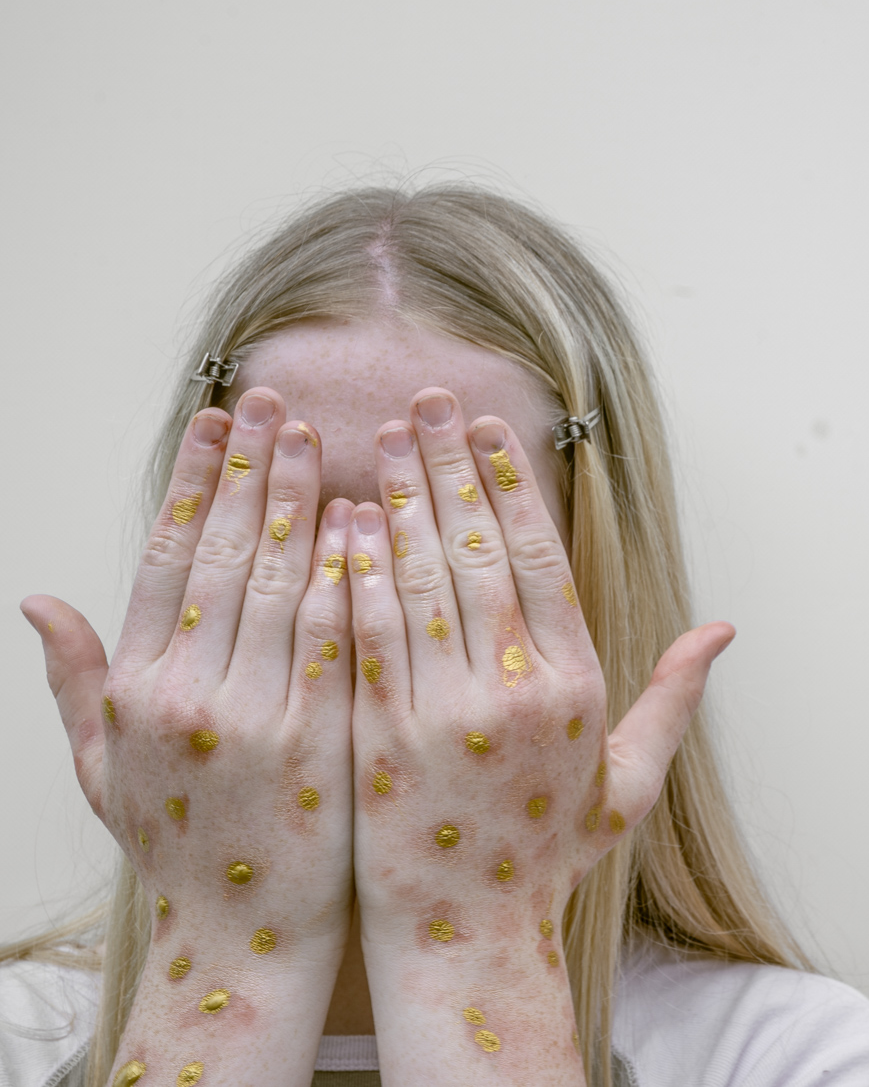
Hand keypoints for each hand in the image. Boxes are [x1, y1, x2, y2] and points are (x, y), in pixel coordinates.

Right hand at [23, 391, 352, 1083]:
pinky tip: (362, 521)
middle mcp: (189, 695)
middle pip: (225, 556)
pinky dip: (347, 574)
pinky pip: (336, 638)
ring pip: (280, 584)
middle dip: (250, 471)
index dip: (193, 483)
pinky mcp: (319, 742)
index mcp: (140, 690)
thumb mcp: (103, 767)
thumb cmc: (181, 842)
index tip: (216, 421)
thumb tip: (36, 597)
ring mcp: (255, 718)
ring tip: (318, 438)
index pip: (166, 560)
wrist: (243, 934)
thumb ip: (76, 679)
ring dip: (300, 502)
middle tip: (274, 403)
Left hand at [347, 389, 732, 1080]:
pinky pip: (369, 631)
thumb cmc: (546, 854)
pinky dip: (355, 570)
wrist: (467, 932)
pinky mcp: (383, 732)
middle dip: (451, 467)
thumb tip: (723, 631)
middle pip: (479, 551)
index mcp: (576, 688)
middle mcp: (515, 689)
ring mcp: (445, 710)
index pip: (542, 559)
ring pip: (420, 578)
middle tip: (427, 402)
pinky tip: (343, 520)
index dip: (511, 487)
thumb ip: (673, 697)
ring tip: (382, 438)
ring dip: (399, 501)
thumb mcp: (628, 781)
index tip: (488, 431)